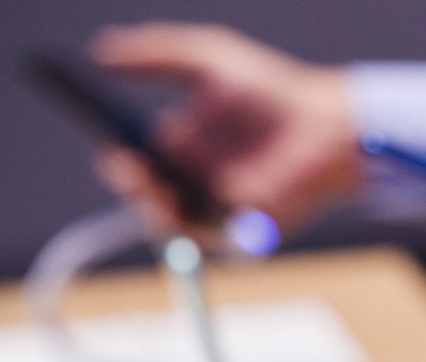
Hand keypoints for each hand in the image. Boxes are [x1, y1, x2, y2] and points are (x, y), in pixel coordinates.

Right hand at [91, 23, 357, 233]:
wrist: (324, 124)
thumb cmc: (270, 89)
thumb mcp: (206, 58)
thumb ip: (155, 54)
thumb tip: (102, 52)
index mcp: (180, 145)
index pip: (134, 158)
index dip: (119, 154)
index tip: (112, 141)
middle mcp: (193, 180)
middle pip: (145, 194)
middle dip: (130, 183)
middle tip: (130, 167)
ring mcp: (216, 209)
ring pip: (168, 223)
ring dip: (152, 210)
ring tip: (152, 188)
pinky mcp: (240, 234)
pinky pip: (204, 246)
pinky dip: (187, 236)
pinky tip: (182, 213)